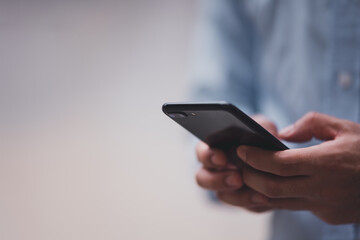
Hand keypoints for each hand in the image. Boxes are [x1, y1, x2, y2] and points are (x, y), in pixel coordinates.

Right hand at [195, 115, 276, 212]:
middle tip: (237, 179)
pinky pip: (242, 206)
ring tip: (257, 194)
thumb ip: (258, 127)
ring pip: (221, 196)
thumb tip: (262, 135)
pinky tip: (266, 199)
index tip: (222, 159)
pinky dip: (254, 203)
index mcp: (211, 147)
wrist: (271, 153)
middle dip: (218, 180)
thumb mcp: (260, 125)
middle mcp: (212, 169)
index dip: (209, 156)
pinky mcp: (240, 198)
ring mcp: (224, 186)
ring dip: (238, 197)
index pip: (201, 152)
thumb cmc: (259, 135)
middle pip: (203, 179)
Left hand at [237, 112, 359, 223]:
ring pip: (281, 202)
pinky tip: (273, 185)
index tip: (241, 150)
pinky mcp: (330, 216)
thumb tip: (284, 134)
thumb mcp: (345, 127)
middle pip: (272, 188)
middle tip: (239, 164)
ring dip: (260, 190)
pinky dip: (281, 197)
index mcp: (327, 163)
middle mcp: (324, 189)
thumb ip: (311, 123)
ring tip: (248, 175)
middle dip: (249, 177)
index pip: (278, 164)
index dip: (255, 157)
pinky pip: (297, 207)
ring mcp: (327, 206)